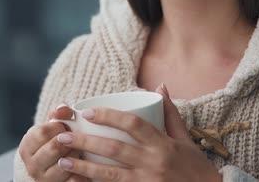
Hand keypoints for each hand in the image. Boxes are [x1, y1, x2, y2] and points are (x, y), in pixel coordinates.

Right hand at [18, 104, 87, 181]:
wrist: (51, 169)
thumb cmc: (53, 142)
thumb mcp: (51, 127)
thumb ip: (58, 114)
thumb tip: (64, 108)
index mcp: (27, 147)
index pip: (42, 132)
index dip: (58, 127)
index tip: (64, 126)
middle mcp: (32, 165)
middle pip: (54, 147)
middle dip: (69, 140)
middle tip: (74, 138)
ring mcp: (45, 179)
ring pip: (66, 164)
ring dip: (76, 154)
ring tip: (78, 150)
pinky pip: (75, 179)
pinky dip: (82, 170)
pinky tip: (83, 164)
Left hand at [55, 84, 222, 181]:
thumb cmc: (196, 168)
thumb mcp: (185, 139)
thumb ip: (170, 114)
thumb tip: (159, 86)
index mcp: (163, 144)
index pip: (133, 124)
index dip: (109, 116)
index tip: (87, 113)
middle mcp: (154, 162)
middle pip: (114, 148)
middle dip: (86, 142)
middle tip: (63, 135)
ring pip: (110, 173)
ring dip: (84, 166)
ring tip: (63, 159)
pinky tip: (78, 181)